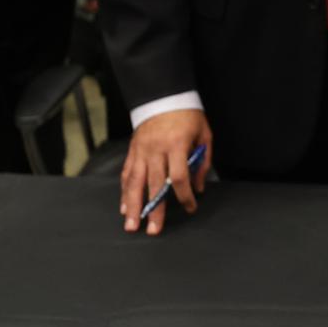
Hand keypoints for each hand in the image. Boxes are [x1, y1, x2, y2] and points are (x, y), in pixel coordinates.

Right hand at [119, 109, 211, 234]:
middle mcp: (156, 149)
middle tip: (153, 230)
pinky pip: (126, 173)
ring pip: (134, 182)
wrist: (164, 96)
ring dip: (132, 205)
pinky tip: (124, 207)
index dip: (185, 195)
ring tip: (131, 225)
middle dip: (154, 209)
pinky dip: (124, 191)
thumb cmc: (187, 116)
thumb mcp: (204, 135)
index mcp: (177, 145)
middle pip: (154, 184)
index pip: (179, 176)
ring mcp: (141, 150)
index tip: (190, 207)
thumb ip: (202, 162)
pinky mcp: (133, 151)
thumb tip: (198, 187)